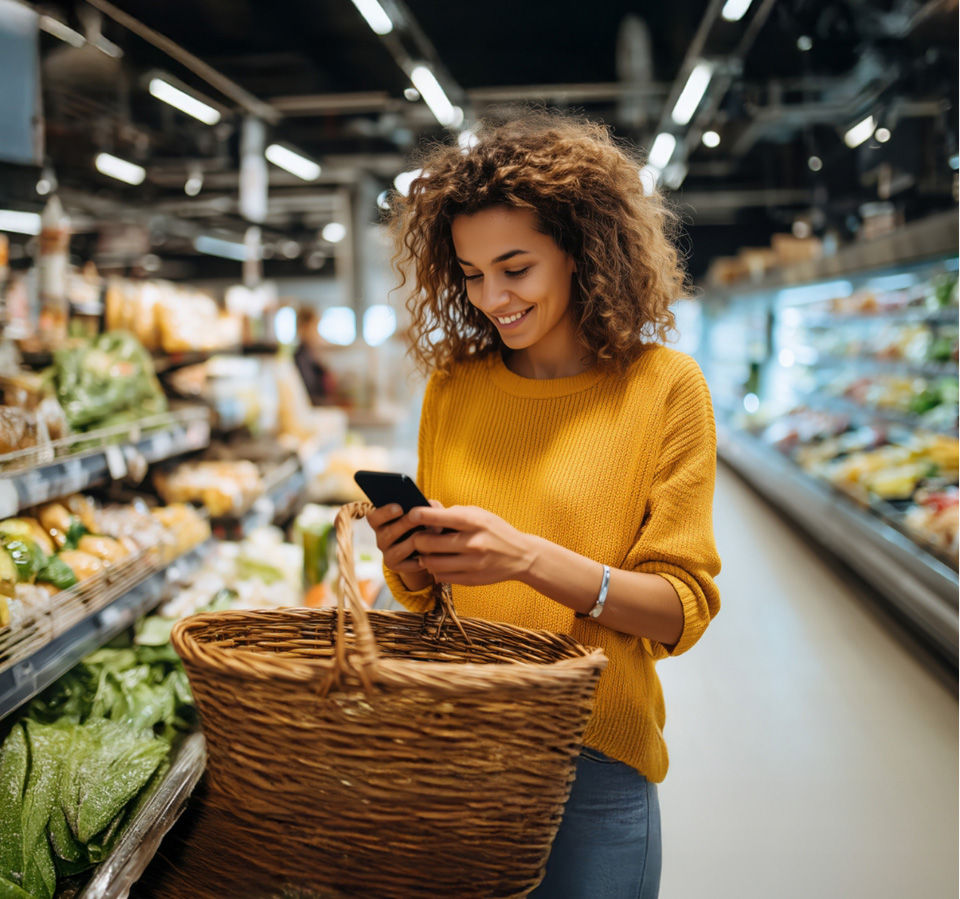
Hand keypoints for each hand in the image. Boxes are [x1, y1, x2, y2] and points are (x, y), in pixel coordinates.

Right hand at [365, 502, 437, 590]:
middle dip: (404, 524)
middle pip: (388, 532)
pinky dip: (421, 559)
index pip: (373, 516)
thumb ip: (428, 507)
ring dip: (415, 541)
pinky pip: (408, 565)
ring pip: (398, 550)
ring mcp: (387, 554)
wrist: (428, 549)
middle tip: (418, 517)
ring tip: (433, 534)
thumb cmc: (424, 524)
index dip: (384, 512)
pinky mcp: (397, 567)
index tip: (399, 508)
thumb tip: (431, 507)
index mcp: (381, 521)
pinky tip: (432, 552)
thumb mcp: (426, 513)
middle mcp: (381, 538)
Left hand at [407, 503, 534, 586]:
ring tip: (427, 551)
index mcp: (474, 522)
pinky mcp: (470, 580)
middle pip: (427, 543)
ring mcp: (471, 564)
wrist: (521, 556)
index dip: (418, 515)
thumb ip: (453, 511)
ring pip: (430, 563)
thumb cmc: (496, 530)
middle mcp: (472, 543)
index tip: (410, 514)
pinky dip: (435, 570)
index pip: (438, 517)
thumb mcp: (479, 514)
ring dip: (424, 557)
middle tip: (417, 537)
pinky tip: (439, 563)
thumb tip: (425, 508)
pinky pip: (440, 576)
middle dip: (417, 539)